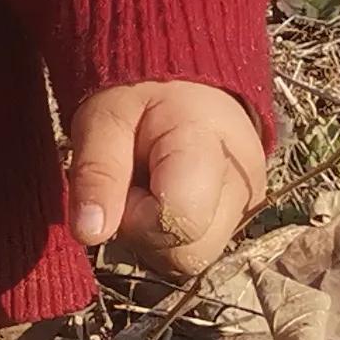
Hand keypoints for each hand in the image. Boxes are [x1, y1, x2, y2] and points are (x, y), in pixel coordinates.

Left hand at [62, 81, 267, 275]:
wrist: (185, 81)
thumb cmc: (138, 95)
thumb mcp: (103, 118)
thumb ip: (97, 172)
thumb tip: (90, 233)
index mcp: (212, 148)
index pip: (179, 223)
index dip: (136, 216)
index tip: (125, 182)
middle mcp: (245, 185)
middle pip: (190, 254)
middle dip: (146, 232)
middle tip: (133, 186)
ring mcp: (250, 206)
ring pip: (192, 258)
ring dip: (157, 236)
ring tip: (149, 188)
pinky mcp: (242, 219)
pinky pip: (198, 250)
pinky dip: (171, 235)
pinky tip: (165, 197)